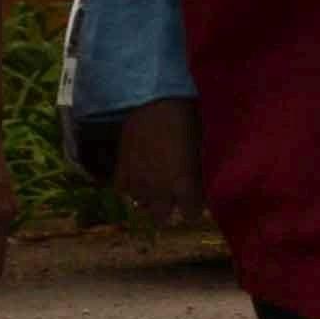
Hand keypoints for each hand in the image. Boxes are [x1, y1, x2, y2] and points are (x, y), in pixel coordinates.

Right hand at [107, 97, 201, 224]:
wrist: (152, 100)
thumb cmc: (183, 118)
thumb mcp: (198, 147)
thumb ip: (194, 171)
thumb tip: (195, 181)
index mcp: (184, 184)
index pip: (191, 214)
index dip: (194, 208)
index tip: (195, 201)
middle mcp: (160, 189)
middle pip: (162, 218)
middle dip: (169, 211)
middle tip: (173, 199)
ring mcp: (137, 181)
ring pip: (141, 205)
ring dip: (148, 199)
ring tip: (153, 188)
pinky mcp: (121, 169)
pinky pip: (122, 190)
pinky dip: (129, 187)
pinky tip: (135, 179)